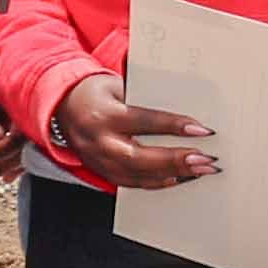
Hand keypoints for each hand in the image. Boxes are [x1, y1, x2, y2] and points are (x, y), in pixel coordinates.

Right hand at [45, 80, 222, 193]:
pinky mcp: (100, 171)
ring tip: (201, 171)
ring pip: (138, 175)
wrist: (61, 104)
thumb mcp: (119, 84)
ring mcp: (98, 160)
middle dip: (176, 160)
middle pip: (141, 157)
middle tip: (206, 160)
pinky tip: (180, 178)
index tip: (202, 130)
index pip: (144, 121)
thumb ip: (147, 95)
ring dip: (173, 174)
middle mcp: (99, 141)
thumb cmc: (95, 91)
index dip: (174, 126)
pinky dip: (158, 182)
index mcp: (105, 114)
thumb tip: (185, 100)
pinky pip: (132, 183)